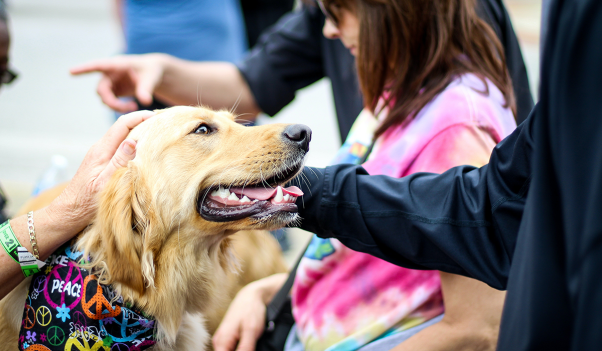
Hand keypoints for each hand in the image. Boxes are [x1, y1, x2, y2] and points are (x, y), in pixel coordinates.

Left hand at [46, 110, 154, 234]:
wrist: (69, 213)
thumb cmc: (85, 202)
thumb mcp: (105, 183)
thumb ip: (118, 162)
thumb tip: (132, 141)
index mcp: (101, 150)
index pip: (122, 124)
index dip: (140, 116)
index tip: (157, 116)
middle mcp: (100, 149)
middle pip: (123, 127)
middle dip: (142, 122)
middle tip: (162, 123)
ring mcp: (101, 155)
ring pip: (122, 137)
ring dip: (139, 133)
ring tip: (157, 134)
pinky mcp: (103, 163)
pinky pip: (120, 148)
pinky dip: (134, 144)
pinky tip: (144, 150)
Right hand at [70, 54, 167, 112]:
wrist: (154, 74)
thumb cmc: (152, 71)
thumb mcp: (151, 77)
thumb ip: (146, 89)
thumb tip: (145, 102)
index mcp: (116, 64)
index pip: (98, 65)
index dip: (84, 69)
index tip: (71, 71)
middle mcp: (110, 73)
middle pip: (101, 90)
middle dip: (112, 102)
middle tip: (130, 108)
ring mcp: (111, 83)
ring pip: (105, 98)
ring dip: (116, 105)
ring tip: (134, 106)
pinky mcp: (114, 91)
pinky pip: (110, 102)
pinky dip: (119, 107)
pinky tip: (132, 106)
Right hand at [213, 283, 268, 350]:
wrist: (252, 295)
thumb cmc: (251, 310)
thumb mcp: (251, 331)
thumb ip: (245, 348)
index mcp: (221, 342)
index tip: (248, 350)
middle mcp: (219, 342)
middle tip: (251, 346)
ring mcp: (224, 340)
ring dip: (242, 350)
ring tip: (252, 342)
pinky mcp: (230, 339)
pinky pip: (234, 349)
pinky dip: (242, 349)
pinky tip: (250, 345)